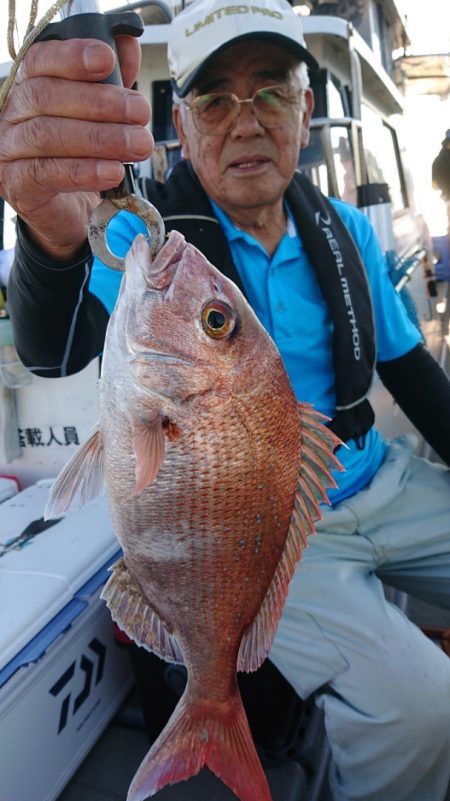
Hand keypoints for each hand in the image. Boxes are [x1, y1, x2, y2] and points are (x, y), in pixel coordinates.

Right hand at [0, 36, 152, 259]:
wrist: (68, 212)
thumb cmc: (82, 157)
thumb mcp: (100, 116)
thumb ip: (111, 81)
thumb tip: (128, 45)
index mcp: (29, 87)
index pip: (40, 61)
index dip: (72, 57)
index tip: (107, 59)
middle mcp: (11, 115)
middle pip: (46, 98)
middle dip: (100, 104)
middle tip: (140, 113)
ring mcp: (9, 151)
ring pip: (48, 136)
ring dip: (99, 139)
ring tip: (137, 146)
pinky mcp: (17, 185)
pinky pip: (46, 173)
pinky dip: (83, 172)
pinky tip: (112, 172)